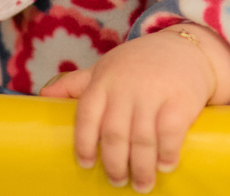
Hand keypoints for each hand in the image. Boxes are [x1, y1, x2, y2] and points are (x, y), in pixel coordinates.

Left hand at [40, 25, 229, 192]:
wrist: (187, 47)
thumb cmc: (140, 63)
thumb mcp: (107, 66)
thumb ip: (77, 82)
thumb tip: (43, 95)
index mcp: (104, 81)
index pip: (86, 116)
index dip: (83, 144)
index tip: (86, 164)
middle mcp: (126, 87)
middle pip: (114, 135)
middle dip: (114, 165)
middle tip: (118, 181)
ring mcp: (154, 93)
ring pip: (141, 140)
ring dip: (141, 168)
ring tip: (142, 184)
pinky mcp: (181, 100)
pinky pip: (170, 134)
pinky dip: (167, 154)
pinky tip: (165, 165)